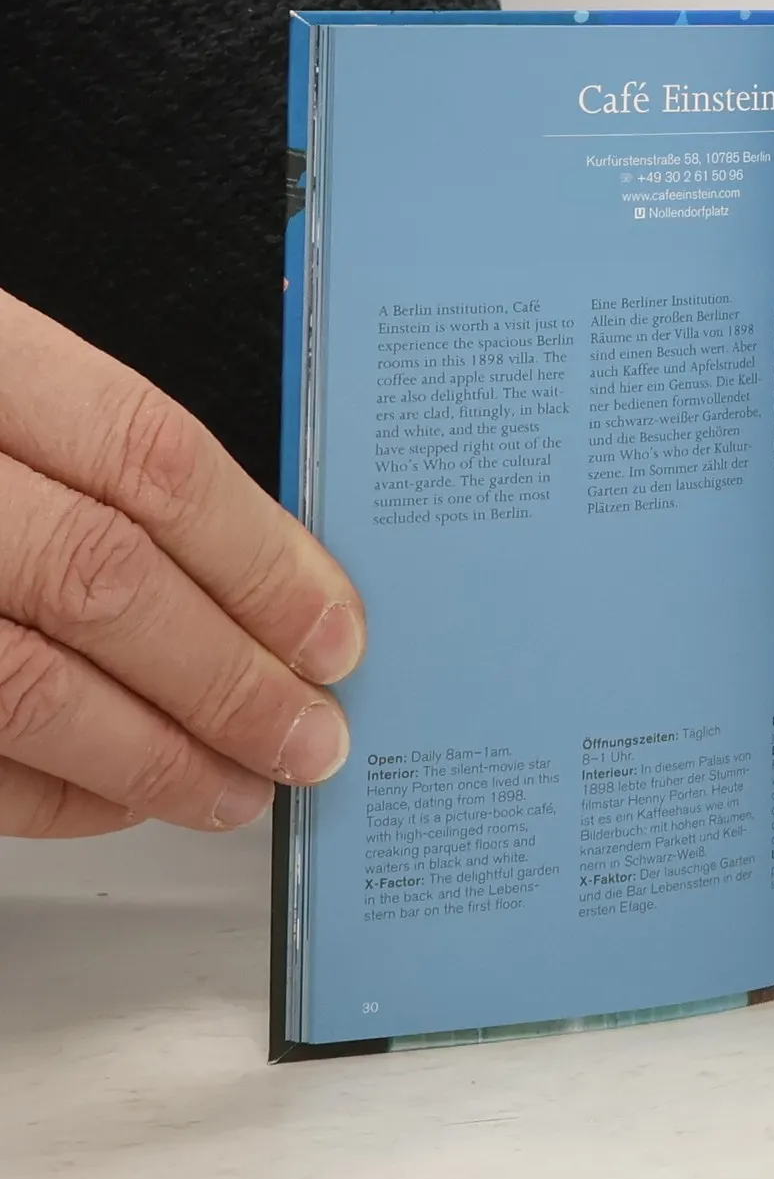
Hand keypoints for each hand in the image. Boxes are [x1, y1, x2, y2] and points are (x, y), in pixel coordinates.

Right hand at [0, 290, 364, 836]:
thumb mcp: (4, 380)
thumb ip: (99, 459)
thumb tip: (271, 572)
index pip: (151, 458)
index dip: (261, 557)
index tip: (336, 631)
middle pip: (102, 579)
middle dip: (229, 677)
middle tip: (312, 735)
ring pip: (24, 685)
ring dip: (152, 755)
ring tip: (241, 785)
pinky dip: (48, 793)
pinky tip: (120, 798)